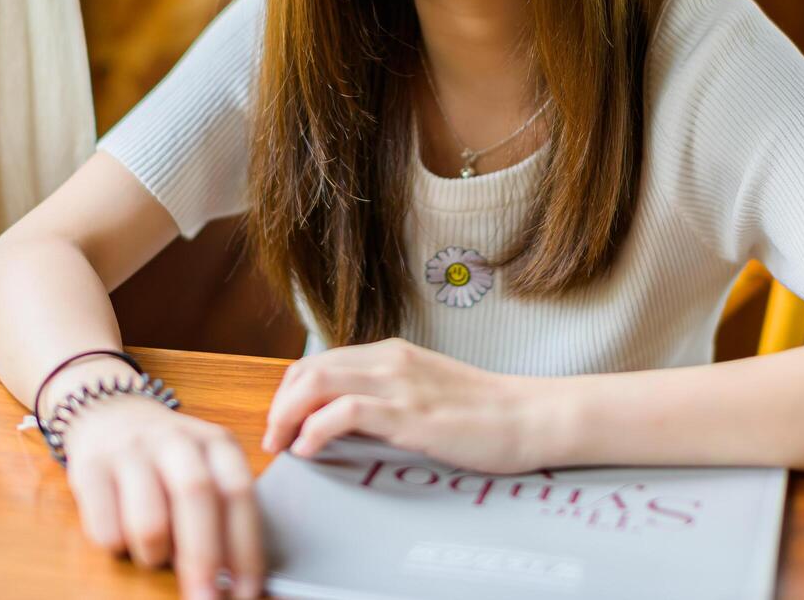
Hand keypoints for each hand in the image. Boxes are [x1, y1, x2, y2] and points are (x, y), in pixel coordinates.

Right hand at [61, 394, 264, 599]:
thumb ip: (223, 511)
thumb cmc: (168, 459)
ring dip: (156, 556)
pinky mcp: (89, 468)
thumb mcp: (207, 467)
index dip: (245, 547)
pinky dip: (118, 548)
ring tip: (156, 553)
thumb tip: (235, 579)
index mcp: (215, 443)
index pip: (238, 493)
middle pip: (195, 497)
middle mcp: (175, 440)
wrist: (109, 412)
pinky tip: (122, 536)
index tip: (246, 593)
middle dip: (203, 560)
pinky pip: (105, 529)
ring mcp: (130, 451)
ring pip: (149, 522)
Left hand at [261, 337, 537, 474]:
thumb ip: (389, 395)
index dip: (289, 393)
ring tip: (283, 445)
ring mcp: (399, 385)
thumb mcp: (426, 391)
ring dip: (287, 416)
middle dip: (279, 405)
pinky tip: (311, 450)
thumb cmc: (483, 412)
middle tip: (273, 439)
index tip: (282, 423)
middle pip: (308, 369)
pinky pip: (344, 413)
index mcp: (391, 353)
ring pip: (317, 383)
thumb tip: (345, 419)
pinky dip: (316, 430)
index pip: (318, 362)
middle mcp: (389, 360)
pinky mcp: (410, 414)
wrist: (529, 416)